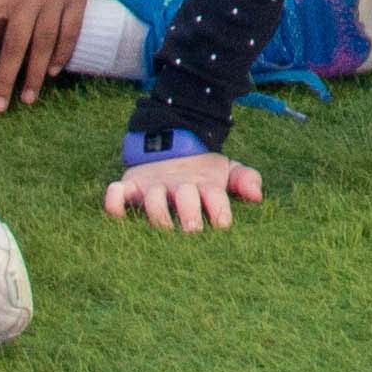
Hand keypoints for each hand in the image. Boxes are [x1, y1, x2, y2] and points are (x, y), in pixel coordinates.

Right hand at [101, 147, 265, 231]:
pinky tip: (117, 206)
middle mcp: (178, 185)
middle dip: (189, 214)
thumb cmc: (202, 171)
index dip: (219, 210)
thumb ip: (245, 179)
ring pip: (152, 198)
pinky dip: (113, 199)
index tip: (222, 225)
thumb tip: (258, 196)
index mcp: (204, 183)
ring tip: (164, 230)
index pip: (214, 196)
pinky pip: (117, 192)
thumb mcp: (226, 170)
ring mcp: (153, 185)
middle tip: (193, 231)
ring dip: (158, 212)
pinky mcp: (131, 185)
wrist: (171, 141)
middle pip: (183, 197)